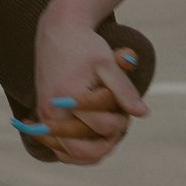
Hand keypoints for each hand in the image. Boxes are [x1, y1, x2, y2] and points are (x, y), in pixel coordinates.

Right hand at [32, 22, 147, 165]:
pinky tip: (92, 143)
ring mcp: (44, 115)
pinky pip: (58, 147)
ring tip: (107, 137)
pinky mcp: (41, 115)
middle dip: (106, 143)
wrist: (58, 32)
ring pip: (68, 154)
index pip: (102, 126)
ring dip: (91, 152)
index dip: (121, 122)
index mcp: (69, 96)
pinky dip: (75, 152)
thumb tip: (143, 114)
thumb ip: (124, 90)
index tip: (126, 112)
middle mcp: (52, 109)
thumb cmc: (85, 46)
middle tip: (118, 129)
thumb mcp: (108, 63)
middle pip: (81, 149)